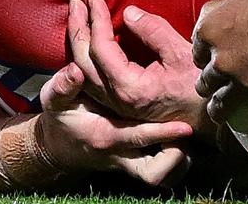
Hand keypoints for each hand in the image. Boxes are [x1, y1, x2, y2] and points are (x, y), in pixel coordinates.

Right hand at [39, 62, 191, 185]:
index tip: (184, 127)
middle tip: (193, 136)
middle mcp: (121, 156)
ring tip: (189, 143)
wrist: (61, 147)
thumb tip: (75, 70)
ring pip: (161, 178)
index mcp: (105, 136)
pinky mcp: (137, 166)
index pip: (135, 139)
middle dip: (177, 157)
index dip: (161, 133)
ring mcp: (130, 164)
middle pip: (154, 171)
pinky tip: (183, 147)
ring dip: (178, 163)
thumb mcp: (54, 100)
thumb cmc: (62, 118)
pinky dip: (175, 166)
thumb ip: (63, 86)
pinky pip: (162, 176)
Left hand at [66, 0, 210, 134]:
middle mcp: (117, 99)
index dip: (95, 20)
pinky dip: (86, 59)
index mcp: (130, 87)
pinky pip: (93, 81)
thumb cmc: (198, 85)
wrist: (207, 117)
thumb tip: (128, 13)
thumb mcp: (180, 52)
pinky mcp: (120, 105)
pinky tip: (87, 43)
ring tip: (76, 18)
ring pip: (84, 73)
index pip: (101, 49)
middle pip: (84, 61)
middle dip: (78, 29)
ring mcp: (116, 105)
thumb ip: (152, 30)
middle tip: (76, 4)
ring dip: (78, 43)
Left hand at [192, 0, 247, 168]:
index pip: (196, 50)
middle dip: (212, 83)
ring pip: (221, 106)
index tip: (214, 58)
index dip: (206, 55)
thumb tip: (217, 16)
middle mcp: (222, 58)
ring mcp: (245, 82)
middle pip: (205, 80)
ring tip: (224, 114)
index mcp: (211, 29)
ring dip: (222, 111)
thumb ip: (225, 10)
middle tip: (222, 83)